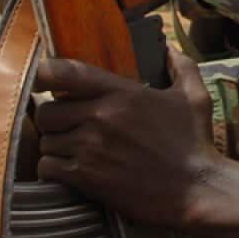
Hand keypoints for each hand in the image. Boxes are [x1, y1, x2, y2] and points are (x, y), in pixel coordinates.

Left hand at [33, 50, 219, 229]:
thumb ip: (181, 66)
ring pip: (45, 141)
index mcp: (121, 93)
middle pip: (45, 111)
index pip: (65, 73)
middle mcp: (100, 117)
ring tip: (69, 150)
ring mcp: (91, 149)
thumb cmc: (195, 143)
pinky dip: (52, 170)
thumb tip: (169, 48)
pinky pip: (47, 168)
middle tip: (64, 124)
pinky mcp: (87, 179)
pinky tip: (66, 171)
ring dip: (53, 145)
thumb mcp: (194, 97)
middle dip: (51, 118)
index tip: (42, 80)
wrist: (196, 189)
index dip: (44, 74)